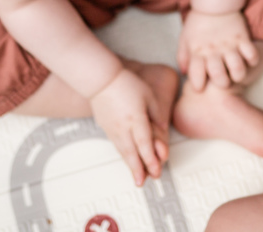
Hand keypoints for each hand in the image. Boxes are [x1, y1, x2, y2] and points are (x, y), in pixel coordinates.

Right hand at [89, 68, 167, 185]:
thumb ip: (156, 114)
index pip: (145, 144)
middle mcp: (123, 127)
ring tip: (136, 178)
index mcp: (136, 118)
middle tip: (143, 183)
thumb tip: (161, 130)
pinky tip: (127, 160)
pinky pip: (116, 145)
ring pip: (123, 151)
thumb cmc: (126, 83)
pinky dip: (123, 155)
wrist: (100, 79)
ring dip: (130, 166)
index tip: (156, 170)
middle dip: (139, 170)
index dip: (151, 159)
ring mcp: (113, 128)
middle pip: (132, 153)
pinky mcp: (106, 127)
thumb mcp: (148, 95)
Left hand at [178, 10, 258, 89]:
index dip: (198, 85)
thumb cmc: (198, 23)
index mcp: (197, 52)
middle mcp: (213, 51)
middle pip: (219, 76)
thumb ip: (182, 57)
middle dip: (222, 84)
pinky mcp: (242, 38)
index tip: (201, 86)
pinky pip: (252, 54)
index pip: (196, 76)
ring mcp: (229, 45)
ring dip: (239, 75)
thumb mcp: (185, 38)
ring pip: (238, 68)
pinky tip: (248, 60)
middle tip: (223, 81)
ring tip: (237, 73)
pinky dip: (252, 61)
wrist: (214, 2)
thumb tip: (184, 73)